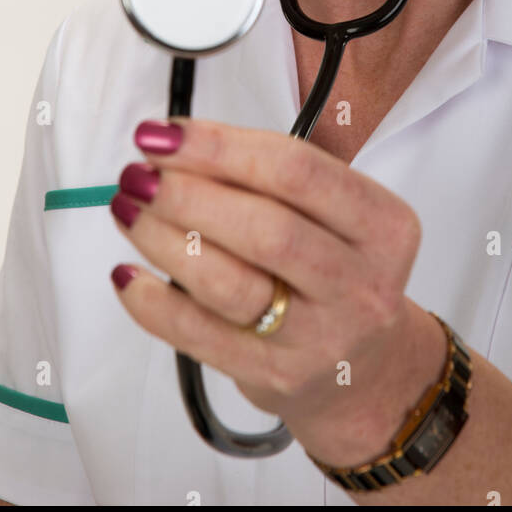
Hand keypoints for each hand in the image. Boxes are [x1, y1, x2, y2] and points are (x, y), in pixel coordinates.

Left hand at [109, 116, 446, 464]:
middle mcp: (361, 284)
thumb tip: (176, 146)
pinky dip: (154, 303)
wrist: (367, 370)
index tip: (165, 134)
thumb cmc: (338, 272)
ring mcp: (321, 337)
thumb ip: (271, 178)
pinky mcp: (277, 377)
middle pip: (265, 229)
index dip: (222, 147)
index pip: (297, 172)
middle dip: (187, 194)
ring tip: (129, 210)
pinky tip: (128, 275)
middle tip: (139, 173)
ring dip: (164, 240)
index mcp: (383, 225)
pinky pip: (201, 337)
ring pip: (230, 284)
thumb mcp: (337, 217)